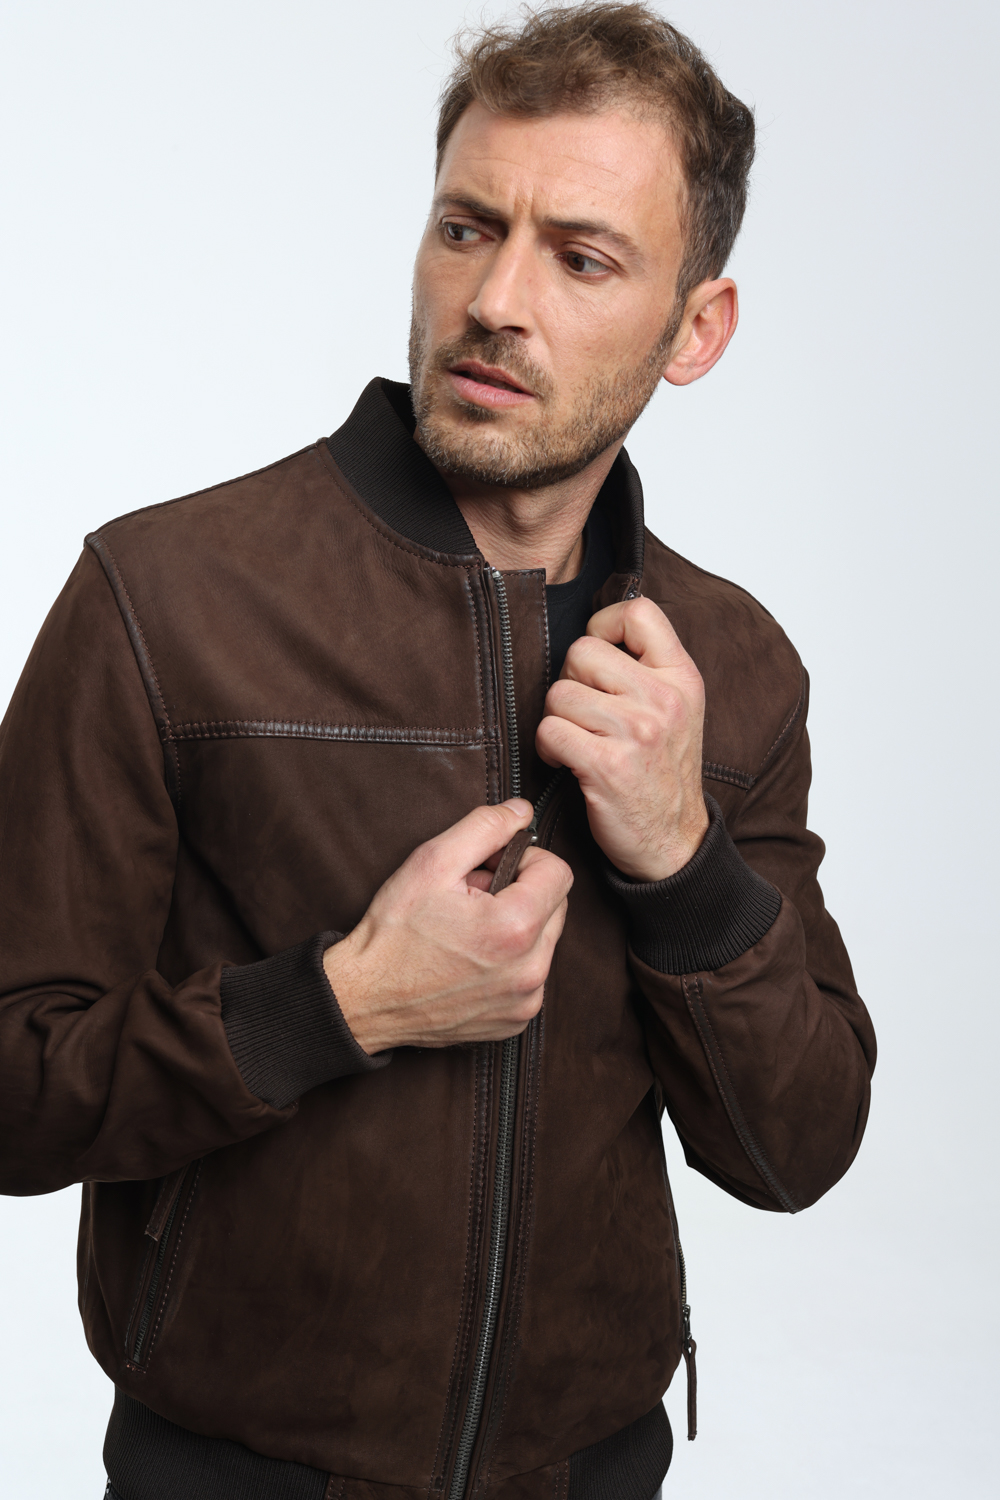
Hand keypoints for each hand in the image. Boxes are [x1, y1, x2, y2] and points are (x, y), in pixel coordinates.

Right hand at [323, 800, 572, 1053]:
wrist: (366, 999)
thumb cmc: (394, 933)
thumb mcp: (431, 863)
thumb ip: (484, 827)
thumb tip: (521, 811)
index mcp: (515, 928)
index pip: (559, 873)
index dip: (525, 860)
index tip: (492, 868)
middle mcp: (530, 970)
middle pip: (556, 907)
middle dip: (521, 894)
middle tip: (474, 899)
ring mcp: (525, 1000)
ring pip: (545, 942)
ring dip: (518, 928)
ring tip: (470, 931)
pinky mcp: (516, 1021)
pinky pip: (531, 976)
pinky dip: (511, 963)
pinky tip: (472, 961)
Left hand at [535, 598, 708, 881]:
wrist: (674, 842)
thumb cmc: (663, 772)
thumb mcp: (677, 709)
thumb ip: (646, 667)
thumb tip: (594, 632)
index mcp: (682, 677)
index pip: (639, 612)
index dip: (605, 625)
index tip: (600, 654)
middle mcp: (663, 699)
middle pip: (581, 652)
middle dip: (572, 682)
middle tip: (586, 714)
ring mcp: (636, 732)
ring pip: (559, 694)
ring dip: (557, 720)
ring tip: (579, 741)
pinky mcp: (607, 765)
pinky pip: (549, 730)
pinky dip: (548, 748)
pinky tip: (569, 762)